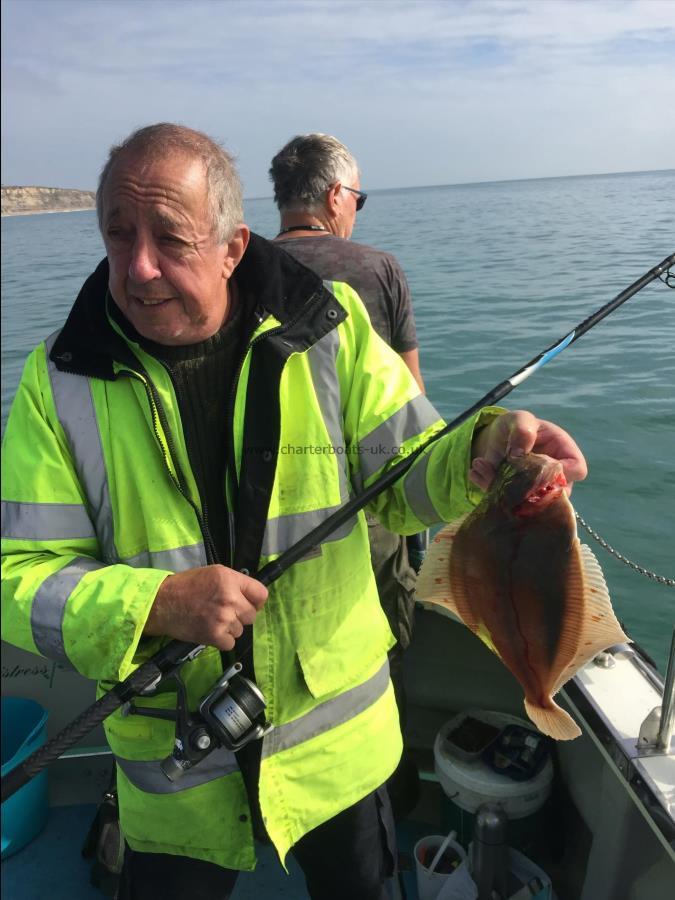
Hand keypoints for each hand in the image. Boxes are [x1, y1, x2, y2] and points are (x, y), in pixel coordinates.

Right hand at [144, 565, 268, 650]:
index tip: (249, 604)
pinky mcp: (215, 635)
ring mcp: (223, 618)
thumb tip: (251, 597)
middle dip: (241, 616)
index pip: (261, 594)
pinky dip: (222, 640)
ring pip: (240, 630)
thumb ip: (234, 583)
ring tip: (213, 620)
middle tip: (225, 613)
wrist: (162, 603)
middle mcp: (230, 598)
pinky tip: (211, 631)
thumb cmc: (186, 586)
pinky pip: (230, 643)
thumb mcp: (213, 573)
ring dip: (230, 628)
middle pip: (252, 615)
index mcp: (230, 579)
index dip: (256, 601)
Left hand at [469, 410, 586, 494]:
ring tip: (482, 466)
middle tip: (503, 469)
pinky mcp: (518, 498)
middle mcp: (556, 476)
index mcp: (565, 452)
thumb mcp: (518, 420)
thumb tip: (520, 454)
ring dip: (504, 487)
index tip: (536, 464)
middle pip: (555, 493)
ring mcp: (538, 490)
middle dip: (527, 484)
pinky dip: (489, 488)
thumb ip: (522, 430)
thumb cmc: (516, 426)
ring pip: (530, 502)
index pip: (577, 469)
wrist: (497, 438)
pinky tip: (476, 472)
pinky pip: (507, 503)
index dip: (561, 472)